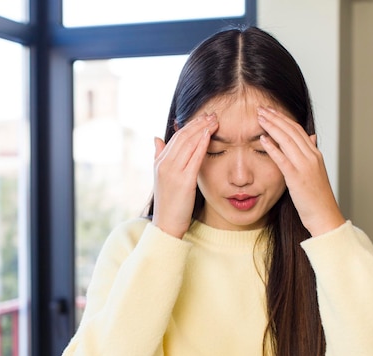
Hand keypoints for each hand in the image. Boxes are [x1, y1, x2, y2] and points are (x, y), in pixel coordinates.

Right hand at [152, 114, 217, 238]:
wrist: (165, 225)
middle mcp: (164, 164)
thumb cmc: (168, 203)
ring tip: (214, 120)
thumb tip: (157, 138)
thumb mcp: (161, 177)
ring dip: (202, 129)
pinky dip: (201, 144)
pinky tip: (209, 135)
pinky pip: (194, 158)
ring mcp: (173, 172)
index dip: (191, 125)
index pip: (176, 136)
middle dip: (198, 123)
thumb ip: (159, 156)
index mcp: (159, 162)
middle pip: (183, 136)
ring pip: (188, 143)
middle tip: (213, 114)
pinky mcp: (183, 181)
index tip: (204, 118)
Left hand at [257, 108, 344, 235]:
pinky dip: (272, 147)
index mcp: (315, 154)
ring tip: (259, 117)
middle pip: (291, 131)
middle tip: (261, 108)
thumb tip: (311, 137)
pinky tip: (262, 139)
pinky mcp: (297, 177)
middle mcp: (311, 156)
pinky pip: (283, 159)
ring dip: (272, 127)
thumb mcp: (315, 172)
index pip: (297, 130)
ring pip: (287, 140)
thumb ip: (310, 154)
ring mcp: (305, 166)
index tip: (270, 111)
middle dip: (275, 117)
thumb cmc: (317, 198)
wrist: (325, 216)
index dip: (283, 118)